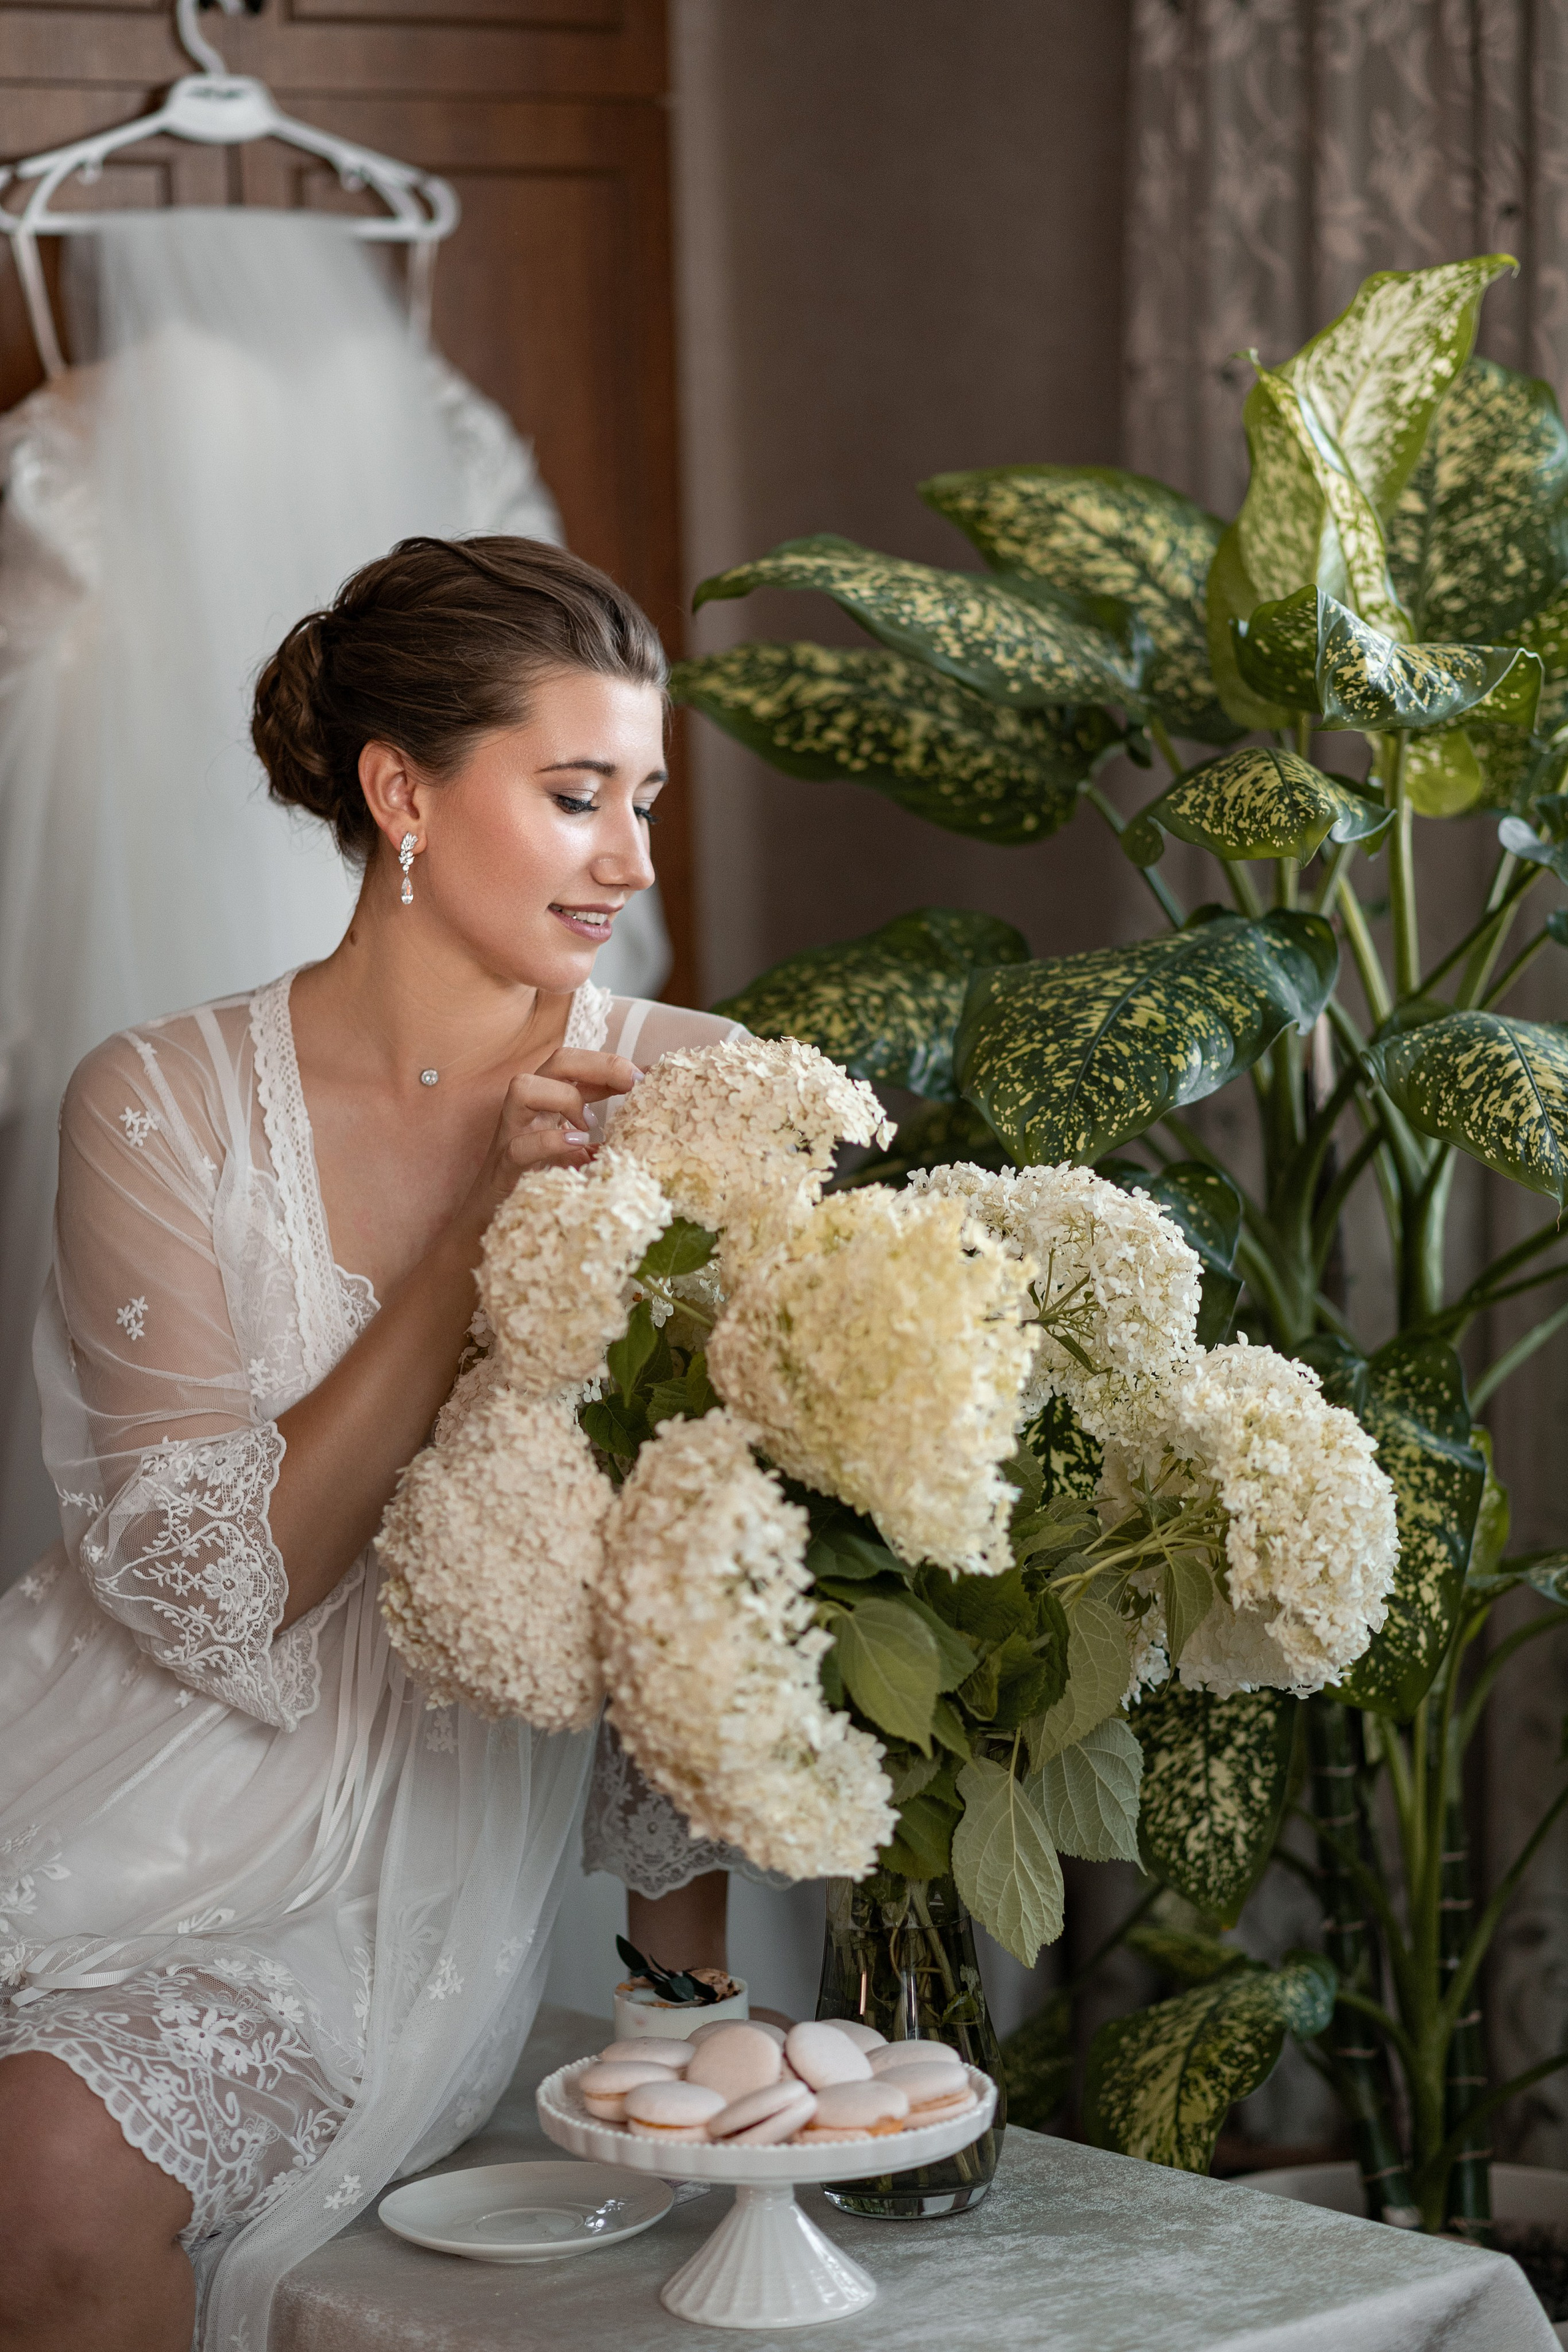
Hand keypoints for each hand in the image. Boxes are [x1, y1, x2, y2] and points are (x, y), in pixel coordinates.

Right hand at [457, 1048, 642, 1235]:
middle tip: (633, 1084)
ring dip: (565, 1098)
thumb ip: (603, 1137)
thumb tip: (646, 1129)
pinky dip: (549, 1142)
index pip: (580, 1065)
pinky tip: (577, 1148)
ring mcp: (512, 1133)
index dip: (614, 1064)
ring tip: (590, 1125)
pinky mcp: (503, 1166)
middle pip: (558, 1060)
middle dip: (600, 1065)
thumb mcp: (577, 1154)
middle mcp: (529, 1109)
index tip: (648, 1077)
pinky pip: (520, 1145)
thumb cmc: (538, 1182)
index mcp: (550, 1102)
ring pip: (523, 1087)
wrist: (491, 1220)